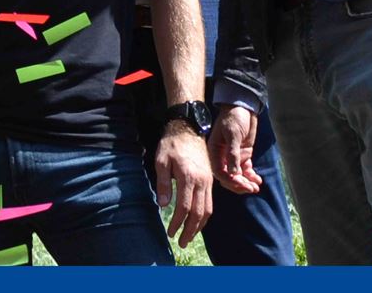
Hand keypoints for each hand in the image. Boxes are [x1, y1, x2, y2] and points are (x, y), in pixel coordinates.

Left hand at [154, 121, 213, 246]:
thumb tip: (162, 205)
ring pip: (207, 210)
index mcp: (189, 177)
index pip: (184, 207)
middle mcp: (202, 181)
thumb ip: (163, 184)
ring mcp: (208, 181)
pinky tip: (197, 222)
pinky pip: (210, 202)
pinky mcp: (210, 180)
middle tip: (181, 242)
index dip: (177, 223)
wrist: (188, 129)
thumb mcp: (161, 161)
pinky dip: (204, 216)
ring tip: (189, 237)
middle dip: (190, 230)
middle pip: (198, 213)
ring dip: (198, 226)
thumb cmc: (172, 144)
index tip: (170, 232)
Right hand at [208, 104, 264, 195]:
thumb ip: (233, 153)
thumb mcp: (233, 134)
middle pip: (229, 177)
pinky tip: (258, 180)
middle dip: (239, 184)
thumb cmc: (234, 117)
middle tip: (251, 189)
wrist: (243, 107)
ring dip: (246, 183)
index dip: (230, 181)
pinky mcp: (242, 155)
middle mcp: (222, 156)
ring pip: (238, 176)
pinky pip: (246, 170)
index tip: (242, 185)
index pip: (220, 172)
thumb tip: (233, 173)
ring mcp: (233, 157)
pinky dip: (251, 176)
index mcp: (214, 151)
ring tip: (256, 187)